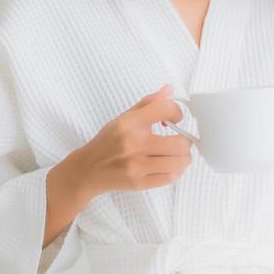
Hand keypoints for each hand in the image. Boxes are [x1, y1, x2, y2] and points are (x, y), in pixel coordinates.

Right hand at [70, 84, 192, 195]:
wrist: (88, 169)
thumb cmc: (107, 142)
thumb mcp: (124, 118)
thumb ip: (149, 103)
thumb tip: (169, 90)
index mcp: (130, 124)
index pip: (166, 109)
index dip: (177, 112)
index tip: (174, 118)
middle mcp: (133, 144)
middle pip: (180, 143)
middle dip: (186, 140)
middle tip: (180, 140)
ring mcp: (137, 166)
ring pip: (179, 162)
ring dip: (183, 158)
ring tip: (177, 154)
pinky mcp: (139, 183)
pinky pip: (170, 178)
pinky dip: (175, 171)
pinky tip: (168, 166)